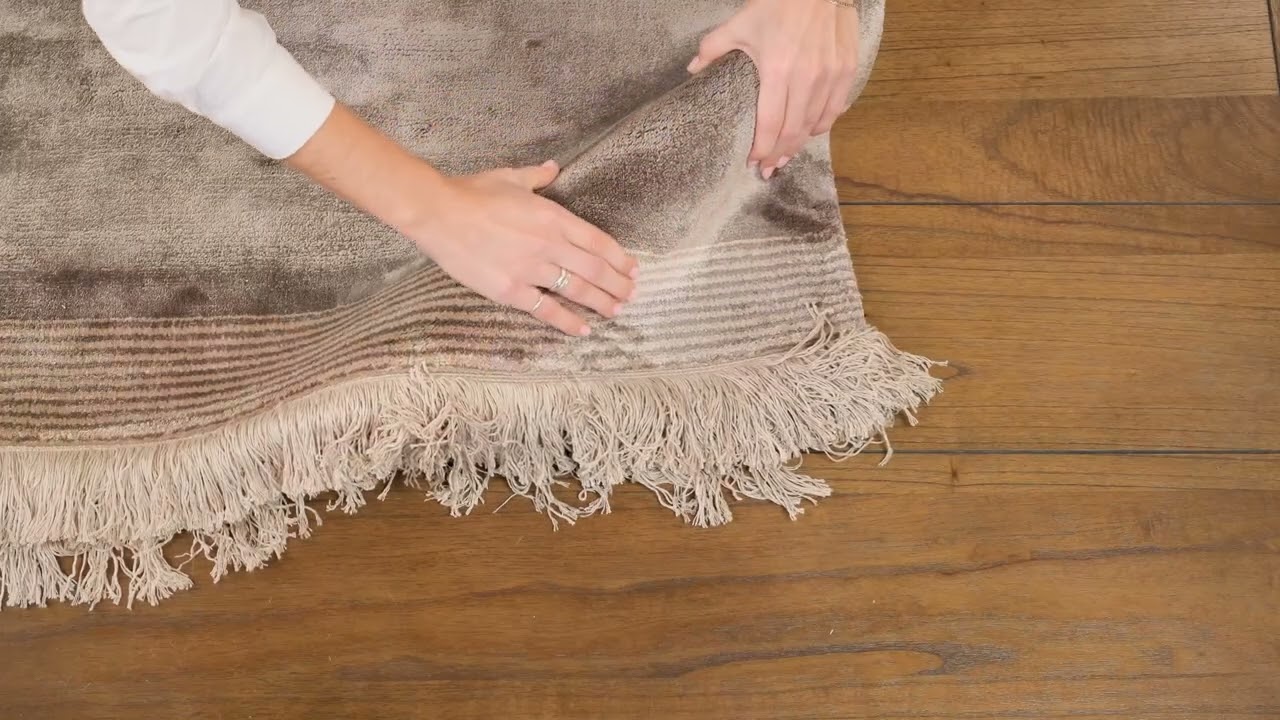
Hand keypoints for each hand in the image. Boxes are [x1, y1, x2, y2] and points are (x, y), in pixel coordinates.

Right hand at [403, 161, 637, 336]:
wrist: (438, 213)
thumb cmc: (472, 192)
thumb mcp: (510, 177)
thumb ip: (538, 176)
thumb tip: (554, 167)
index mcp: (553, 217)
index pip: (599, 242)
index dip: (620, 259)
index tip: (633, 270)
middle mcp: (549, 244)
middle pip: (595, 269)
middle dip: (618, 285)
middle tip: (632, 295)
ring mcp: (531, 269)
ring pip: (577, 290)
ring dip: (602, 302)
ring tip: (617, 311)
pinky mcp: (511, 290)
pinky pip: (546, 310)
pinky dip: (568, 321)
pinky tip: (584, 330)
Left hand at [687, 0, 859, 178]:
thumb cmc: (778, 3)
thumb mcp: (740, 23)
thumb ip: (713, 48)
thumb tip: (692, 70)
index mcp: (777, 69)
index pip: (770, 123)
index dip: (762, 148)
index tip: (754, 162)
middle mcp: (807, 77)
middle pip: (793, 131)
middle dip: (780, 154)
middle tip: (770, 169)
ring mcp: (830, 75)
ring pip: (816, 124)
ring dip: (801, 144)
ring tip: (787, 156)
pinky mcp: (847, 68)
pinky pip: (835, 108)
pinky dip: (823, 123)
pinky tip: (811, 131)